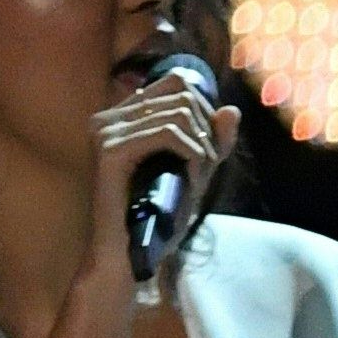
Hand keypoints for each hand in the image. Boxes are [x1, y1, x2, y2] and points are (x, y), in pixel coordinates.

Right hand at [85, 68, 239, 287]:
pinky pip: (168, 133)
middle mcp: (109, 117)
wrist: (130, 255)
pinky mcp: (110, 150)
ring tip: (198, 176)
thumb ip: (214, 142)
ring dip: (202, 146)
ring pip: (179, 112)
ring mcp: (106, 131)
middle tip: (205, 166)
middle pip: (183, 95)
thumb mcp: (195, 173)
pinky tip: (192, 177)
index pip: (176, 82)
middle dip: (207, 131)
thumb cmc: (159, 218)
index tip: (208, 145)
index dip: (205, 110)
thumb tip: (231, 110)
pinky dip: (192, 153)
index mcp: (122, 117)